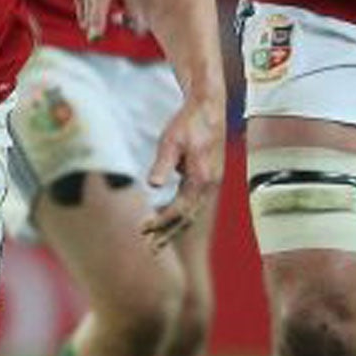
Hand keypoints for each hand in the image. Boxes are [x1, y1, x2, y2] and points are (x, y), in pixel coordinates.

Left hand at [141, 90, 224, 249]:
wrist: (209, 106)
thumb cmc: (188, 122)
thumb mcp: (171, 141)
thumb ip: (163, 164)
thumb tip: (152, 185)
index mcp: (201, 178)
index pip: (180, 210)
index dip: (162, 222)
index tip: (144, 230)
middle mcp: (210, 183)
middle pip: (189, 217)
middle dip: (169, 233)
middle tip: (150, 248)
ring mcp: (211, 181)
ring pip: (192, 211)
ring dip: (174, 225)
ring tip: (155, 239)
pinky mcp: (208, 176)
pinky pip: (194, 201)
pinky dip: (180, 212)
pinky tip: (166, 216)